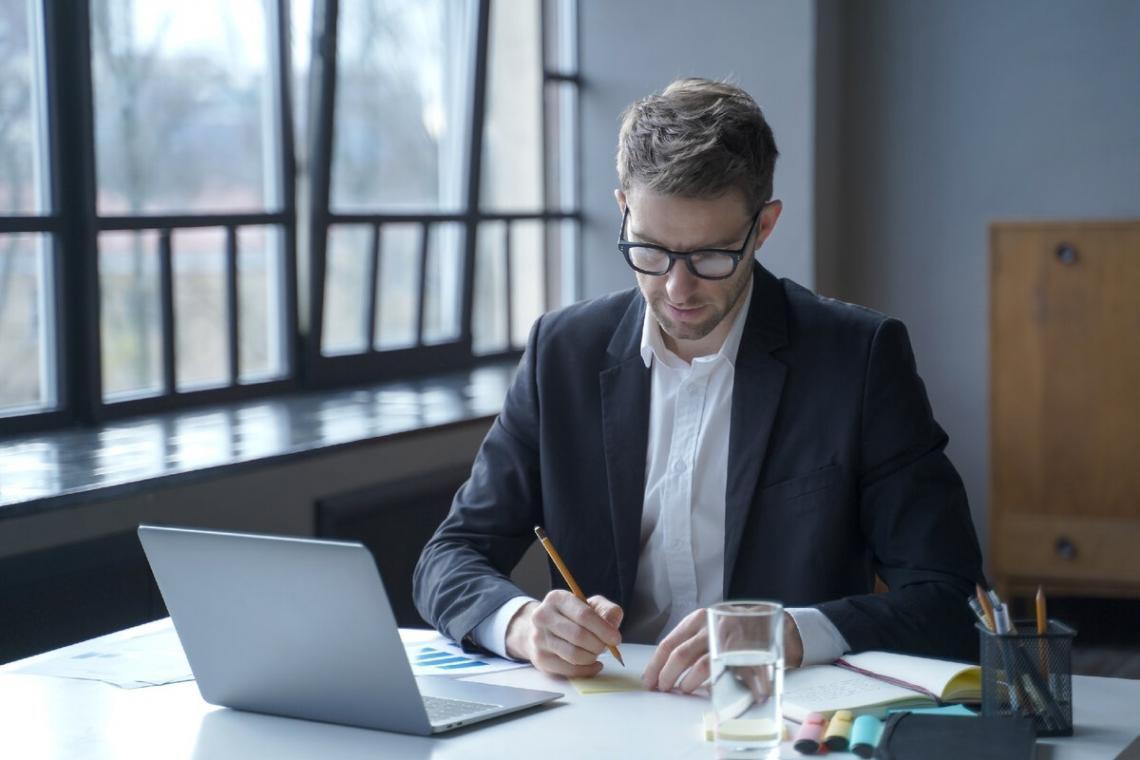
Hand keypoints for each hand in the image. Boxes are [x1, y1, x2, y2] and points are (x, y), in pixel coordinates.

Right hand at [504, 590, 622, 677]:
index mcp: (557, 598)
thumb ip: (607, 611)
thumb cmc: (571, 617)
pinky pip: (569, 670)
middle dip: (598, 644)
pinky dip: (587, 670)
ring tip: (596, 653)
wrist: (543, 629)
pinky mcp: (540, 658)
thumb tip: (612, 624)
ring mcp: (539, 638)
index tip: (616, 638)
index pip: (584, 615)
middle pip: (578, 636)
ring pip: (574, 655)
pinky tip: (593, 664)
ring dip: (592, 657)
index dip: (603, 629)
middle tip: (606, 647)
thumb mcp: (591, 605)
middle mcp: (543, 617)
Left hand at [641, 609, 805, 692]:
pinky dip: (721, 687)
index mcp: (697, 620)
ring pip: (703, 665)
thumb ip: (689, 644)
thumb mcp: (707, 628)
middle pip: (681, 654)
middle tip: (663, 689)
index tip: (648, 681)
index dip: (655, 665)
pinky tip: (714, 694)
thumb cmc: (732, 630)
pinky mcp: (747, 653)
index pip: (669, 643)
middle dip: (668, 676)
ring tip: (685, 690)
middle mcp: (711, 626)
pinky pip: (729, 674)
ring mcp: (730, 639)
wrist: (771, 623)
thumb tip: (662, 670)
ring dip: (690, 683)